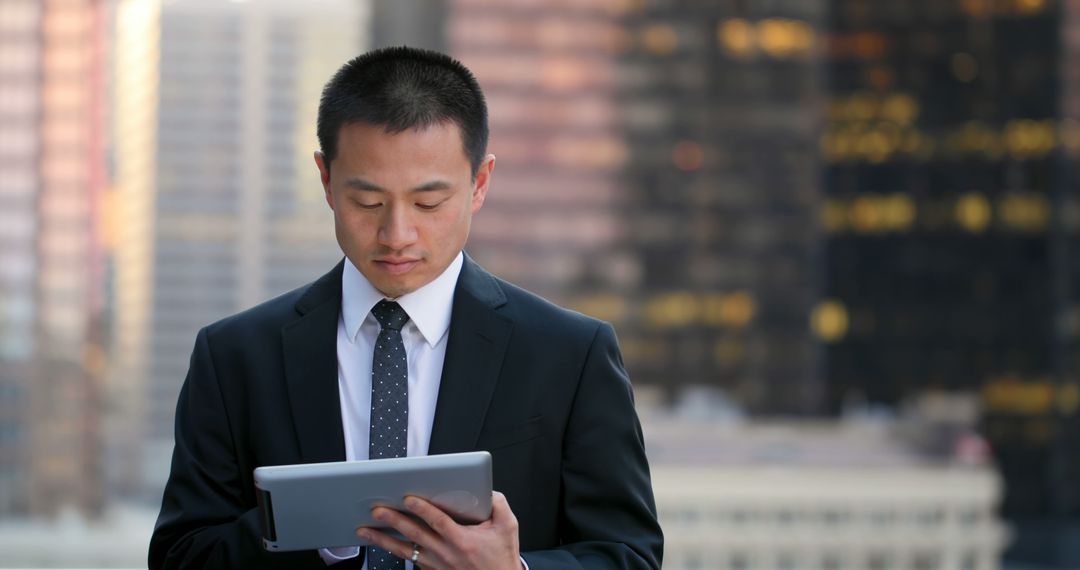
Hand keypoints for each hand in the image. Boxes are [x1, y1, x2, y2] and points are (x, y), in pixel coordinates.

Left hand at [357, 491, 521, 569]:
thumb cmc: (502, 557)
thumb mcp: (508, 527)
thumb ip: (498, 504)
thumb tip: (487, 490)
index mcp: (463, 541)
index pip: (438, 522)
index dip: (422, 509)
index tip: (407, 497)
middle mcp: (446, 553)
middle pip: (414, 534)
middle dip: (393, 520)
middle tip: (376, 510)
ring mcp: (436, 564)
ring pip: (405, 551)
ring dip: (383, 540)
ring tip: (364, 531)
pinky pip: (409, 559)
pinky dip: (393, 550)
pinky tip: (381, 542)